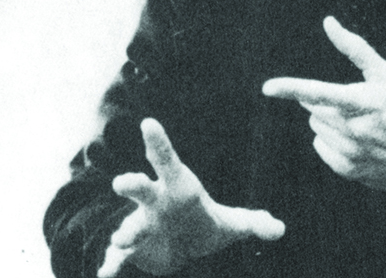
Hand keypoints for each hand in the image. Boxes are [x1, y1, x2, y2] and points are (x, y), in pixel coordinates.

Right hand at [98, 119, 284, 276]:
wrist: (181, 247)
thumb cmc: (205, 223)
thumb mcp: (233, 224)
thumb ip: (255, 223)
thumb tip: (280, 229)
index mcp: (178, 188)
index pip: (168, 161)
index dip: (158, 142)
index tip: (148, 123)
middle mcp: (155, 203)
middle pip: (141, 189)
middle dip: (132, 185)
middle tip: (122, 182)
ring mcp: (141, 226)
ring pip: (128, 225)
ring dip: (123, 232)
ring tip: (119, 240)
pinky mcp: (134, 251)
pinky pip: (120, 258)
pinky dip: (112, 264)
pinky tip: (105, 272)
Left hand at [261, 17, 385, 227]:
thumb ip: (355, 47)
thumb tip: (328, 22)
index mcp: (363, 102)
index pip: (320, 93)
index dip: (291, 88)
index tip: (267, 88)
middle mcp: (354, 129)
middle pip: (313, 107)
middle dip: (324, 101)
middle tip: (351, 104)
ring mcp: (349, 152)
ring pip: (315, 125)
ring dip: (327, 120)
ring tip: (357, 124)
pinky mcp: (345, 169)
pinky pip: (319, 146)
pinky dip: (330, 139)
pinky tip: (355, 141)